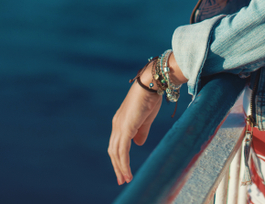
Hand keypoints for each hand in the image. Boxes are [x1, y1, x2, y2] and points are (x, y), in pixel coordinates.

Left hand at [108, 67, 163, 184]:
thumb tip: (137, 144)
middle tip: (122, 180)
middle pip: (113, 150)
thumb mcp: (146, 119)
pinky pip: (123, 150)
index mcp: (120, 122)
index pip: (116, 144)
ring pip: (116, 152)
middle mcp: (117, 124)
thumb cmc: (150, 98)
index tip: (123, 171)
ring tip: (126, 179)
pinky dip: (124, 163)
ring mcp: (120, 126)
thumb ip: (141, 132)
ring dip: (120, 168)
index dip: (119, 158)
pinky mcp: (126, 127)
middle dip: (117, 166)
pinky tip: (128, 172)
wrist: (151, 84)